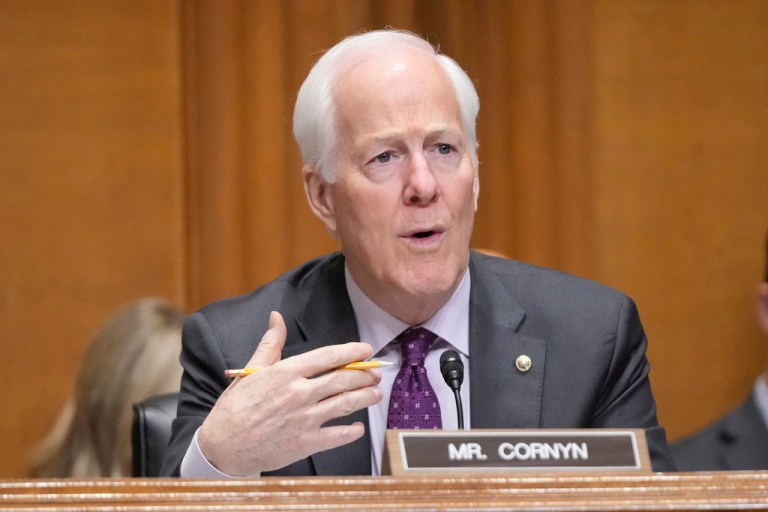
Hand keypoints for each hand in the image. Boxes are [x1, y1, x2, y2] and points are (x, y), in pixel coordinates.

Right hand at [198, 311, 382, 475]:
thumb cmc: (236, 408)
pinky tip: (358, 426)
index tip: (366, 350)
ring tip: (376, 393)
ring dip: (366, 397)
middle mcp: (299, 393)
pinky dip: (353, 430)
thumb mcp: (251, 371)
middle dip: (365, 374)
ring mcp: (305, 419)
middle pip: (344, 379)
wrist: (223, 447)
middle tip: (375, 373)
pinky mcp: (307, 443)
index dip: (352, 351)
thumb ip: (270, 344)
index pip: (329, 357)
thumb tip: (276, 317)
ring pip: (347, 403)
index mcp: (286, 373)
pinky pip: (339, 435)